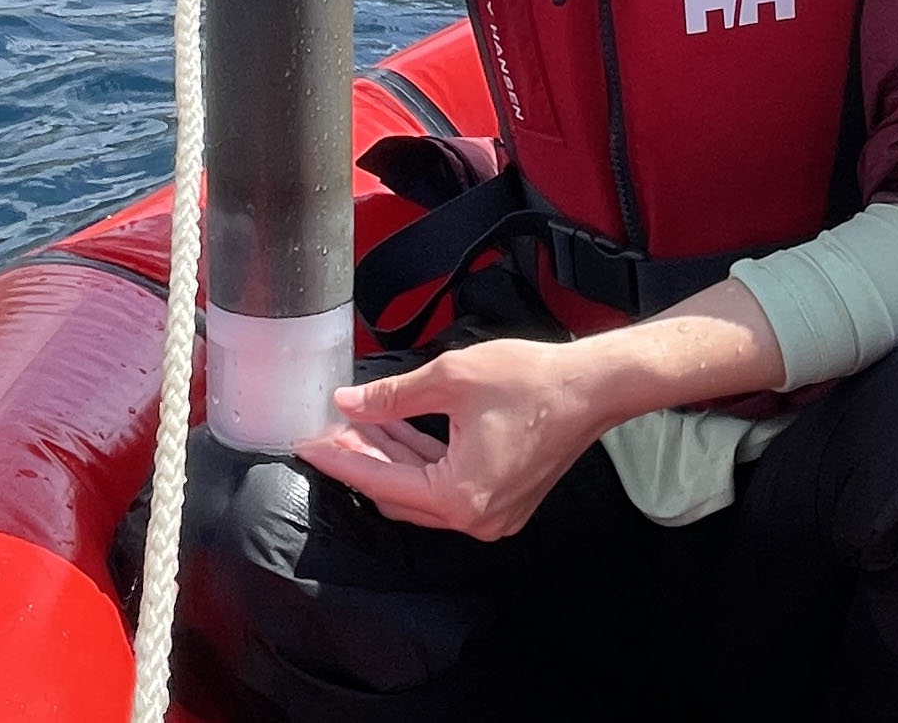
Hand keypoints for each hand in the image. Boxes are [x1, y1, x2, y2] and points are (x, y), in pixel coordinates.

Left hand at [296, 340, 603, 540]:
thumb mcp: (452, 379)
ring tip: (359, 421)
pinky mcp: (503, 498)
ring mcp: (492, 513)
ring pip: (423, 489)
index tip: (305, 443)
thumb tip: (350, 405)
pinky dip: (422, 459)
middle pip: (399, 493)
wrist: (592, 386)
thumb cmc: (532, 381)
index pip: (380, 481)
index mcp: (459, 497)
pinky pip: (447, 485)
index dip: (338, 458)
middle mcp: (475, 518)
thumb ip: (393, 397)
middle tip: (331, 428)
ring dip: (392, 456)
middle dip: (362, 458)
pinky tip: (400, 428)